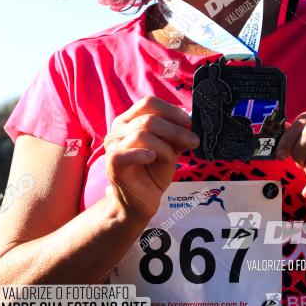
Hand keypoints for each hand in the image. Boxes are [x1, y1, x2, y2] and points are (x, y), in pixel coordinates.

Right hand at [104, 96, 199, 221]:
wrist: (140, 202)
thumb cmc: (152, 174)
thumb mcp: (169, 150)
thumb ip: (176, 135)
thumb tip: (190, 122)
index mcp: (130, 120)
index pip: (149, 103)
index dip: (171, 110)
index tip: (189, 123)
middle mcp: (118, 129)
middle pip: (149, 118)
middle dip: (176, 130)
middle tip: (193, 141)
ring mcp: (113, 146)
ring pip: (143, 134)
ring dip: (166, 145)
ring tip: (175, 157)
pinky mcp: (112, 163)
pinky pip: (127, 152)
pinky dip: (143, 153)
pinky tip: (153, 158)